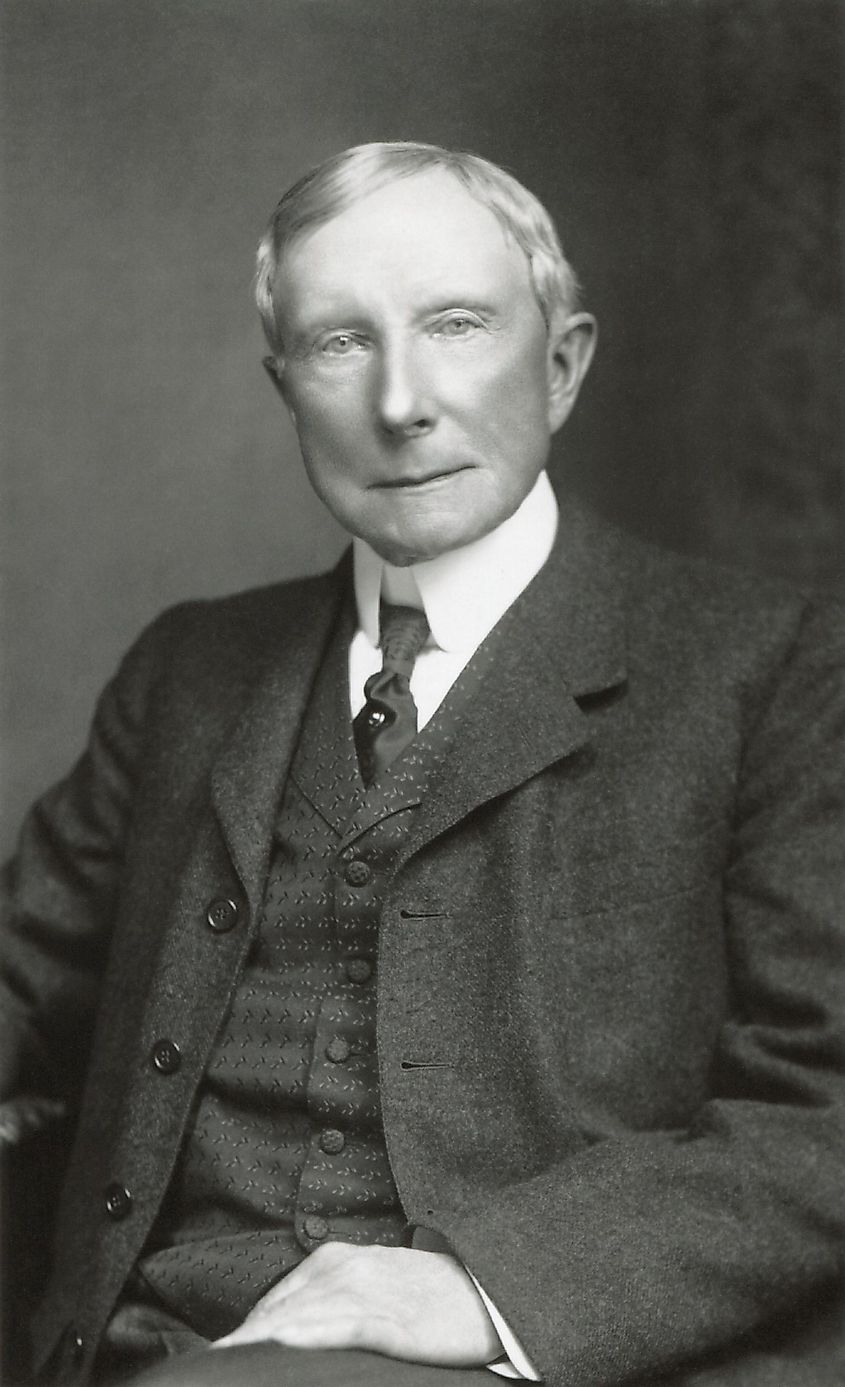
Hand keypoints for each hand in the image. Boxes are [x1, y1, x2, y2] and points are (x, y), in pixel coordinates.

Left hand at [212, 1241, 502, 1366]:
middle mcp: (340, 1271)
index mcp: (332, 1261)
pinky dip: (306, 1339)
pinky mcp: (389, 1322)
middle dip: (241, 1346)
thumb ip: (327, 1304)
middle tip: (211, 1371)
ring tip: (229, 1368)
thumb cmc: (426, 1296)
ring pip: (298, 1323)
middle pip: (276, 1316)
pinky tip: (281, 1347)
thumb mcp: (369, 1288)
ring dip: (259, 1345)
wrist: (487, 1286)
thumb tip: (283, 1337)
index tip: (212, 1364)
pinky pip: (339, 1331)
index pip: (271, 1307)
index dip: (241, 1339)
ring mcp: (364, 1294)